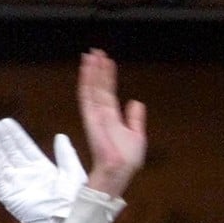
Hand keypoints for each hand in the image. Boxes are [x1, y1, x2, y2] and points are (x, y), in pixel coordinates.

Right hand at [0, 118, 86, 222]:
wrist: (73, 222)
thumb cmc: (78, 201)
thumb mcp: (74, 173)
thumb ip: (66, 155)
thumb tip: (61, 136)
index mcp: (44, 170)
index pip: (26, 148)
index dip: (17, 135)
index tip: (7, 122)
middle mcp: (30, 177)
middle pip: (12, 154)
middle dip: (4, 139)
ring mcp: (20, 188)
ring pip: (3, 165)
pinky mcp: (13, 200)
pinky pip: (0, 184)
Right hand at [78, 49, 145, 196]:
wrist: (120, 170)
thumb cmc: (128, 159)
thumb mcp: (137, 135)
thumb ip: (135, 119)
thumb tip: (136, 103)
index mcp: (113, 117)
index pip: (109, 92)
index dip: (108, 77)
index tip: (108, 62)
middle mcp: (102, 114)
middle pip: (99, 87)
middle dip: (98, 70)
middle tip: (97, 51)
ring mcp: (95, 115)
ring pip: (92, 88)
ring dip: (91, 71)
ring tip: (91, 55)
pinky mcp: (90, 118)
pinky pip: (87, 96)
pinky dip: (87, 81)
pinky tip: (87, 69)